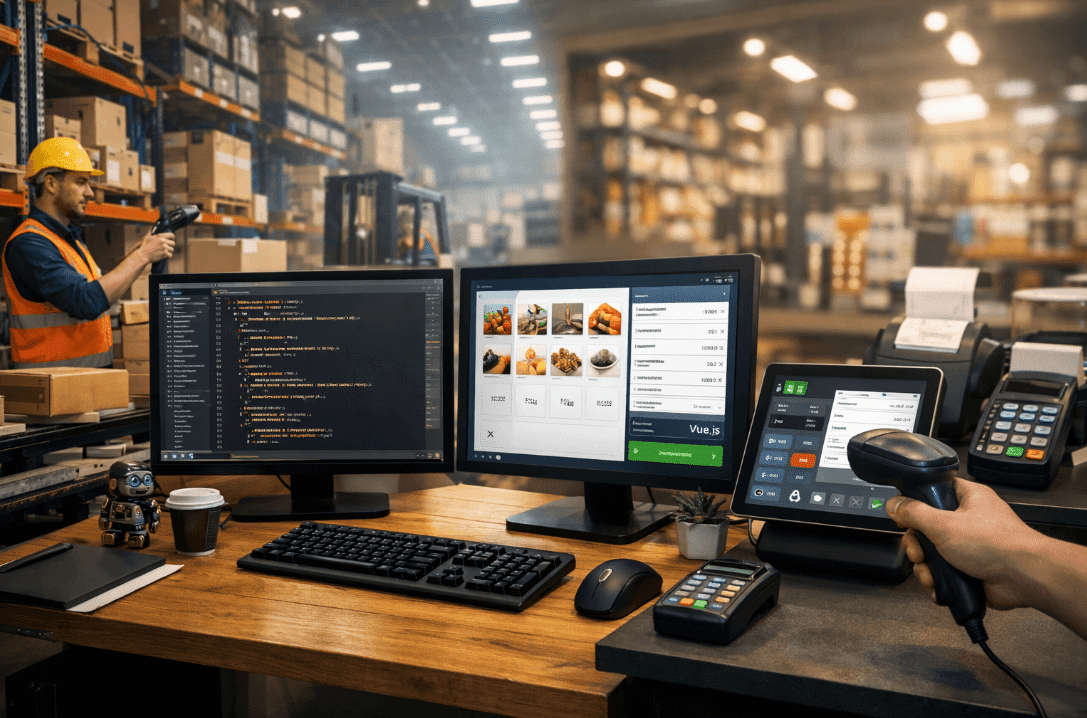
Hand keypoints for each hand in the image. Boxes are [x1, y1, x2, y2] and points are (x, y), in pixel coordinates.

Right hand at [139, 230, 174, 263]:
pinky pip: (170, 255)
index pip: (171, 235)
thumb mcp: (148, 238)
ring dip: (169, 251)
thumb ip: (152, 234)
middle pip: (173, 243)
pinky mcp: (165, 253)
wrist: (143, 255)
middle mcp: (163, 241)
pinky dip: (168, 256)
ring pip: (172, 249)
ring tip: (163, 252)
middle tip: (166, 248)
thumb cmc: (145, 247)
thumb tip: (152, 229)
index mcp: (160, 236)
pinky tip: (164, 256)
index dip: (172, 238)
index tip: (171, 239)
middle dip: (170, 246)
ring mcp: (165, 247)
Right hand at [885, 478, 1044, 610]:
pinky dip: (938, 581)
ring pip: (934, 554)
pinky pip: (945, 573)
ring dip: (925, 567)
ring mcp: (971, 546)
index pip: (935, 491)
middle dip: (917, 545)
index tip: (905, 516)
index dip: (917, 503)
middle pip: (928, 528)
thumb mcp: (944, 523)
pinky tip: (938, 585)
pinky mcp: (972, 569)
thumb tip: (894, 504)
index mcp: (968, 498)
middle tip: (918, 552)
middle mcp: (970, 521)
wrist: (1025, 577)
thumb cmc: (998, 544)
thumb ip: (914, 512)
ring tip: (930, 574)